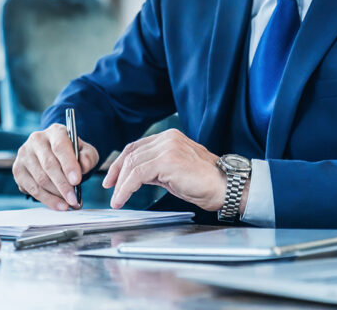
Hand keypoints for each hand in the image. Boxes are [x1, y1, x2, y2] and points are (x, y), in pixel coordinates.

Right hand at [12, 123, 98, 209]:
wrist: (55, 154)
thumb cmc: (72, 153)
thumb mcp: (85, 152)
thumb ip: (88, 157)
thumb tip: (83, 166)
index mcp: (55, 131)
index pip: (60, 147)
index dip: (68, 165)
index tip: (77, 181)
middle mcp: (37, 140)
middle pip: (49, 165)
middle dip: (63, 186)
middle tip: (74, 200)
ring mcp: (25, 154)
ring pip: (40, 179)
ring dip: (55, 195)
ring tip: (68, 204)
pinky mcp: (18, 169)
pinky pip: (32, 188)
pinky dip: (46, 199)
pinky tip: (57, 205)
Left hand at [101, 129, 231, 211]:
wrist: (227, 187)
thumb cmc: (205, 183)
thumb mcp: (174, 173)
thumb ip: (156, 169)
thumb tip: (137, 176)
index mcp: (169, 138)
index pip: (137, 147)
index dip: (121, 162)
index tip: (113, 177)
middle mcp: (167, 138)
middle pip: (131, 153)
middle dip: (117, 173)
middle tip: (109, 188)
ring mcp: (167, 147)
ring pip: (133, 164)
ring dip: (121, 184)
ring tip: (116, 199)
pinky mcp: (167, 160)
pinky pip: (138, 174)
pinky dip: (126, 188)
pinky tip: (122, 198)